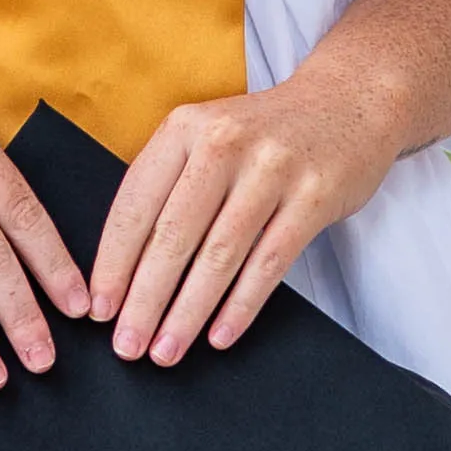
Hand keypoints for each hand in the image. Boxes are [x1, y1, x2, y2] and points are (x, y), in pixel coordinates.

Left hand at [90, 60, 399, 366]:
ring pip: (220, 255)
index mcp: (186, 127)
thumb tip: (125, 269)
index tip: (99, 308)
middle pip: (174, 236)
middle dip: (145, 299)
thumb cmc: (265, 133)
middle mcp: (225, 143)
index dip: (113, 263)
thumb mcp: (208, 136)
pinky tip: (219, 336)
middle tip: (127, 346)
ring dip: (187, 312)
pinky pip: (270, 262)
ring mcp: (273, 169)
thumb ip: (171, 185)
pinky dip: (240, 305)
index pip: (136, 204)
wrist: (352, 99)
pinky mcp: (314, 195)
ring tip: (166, 351)